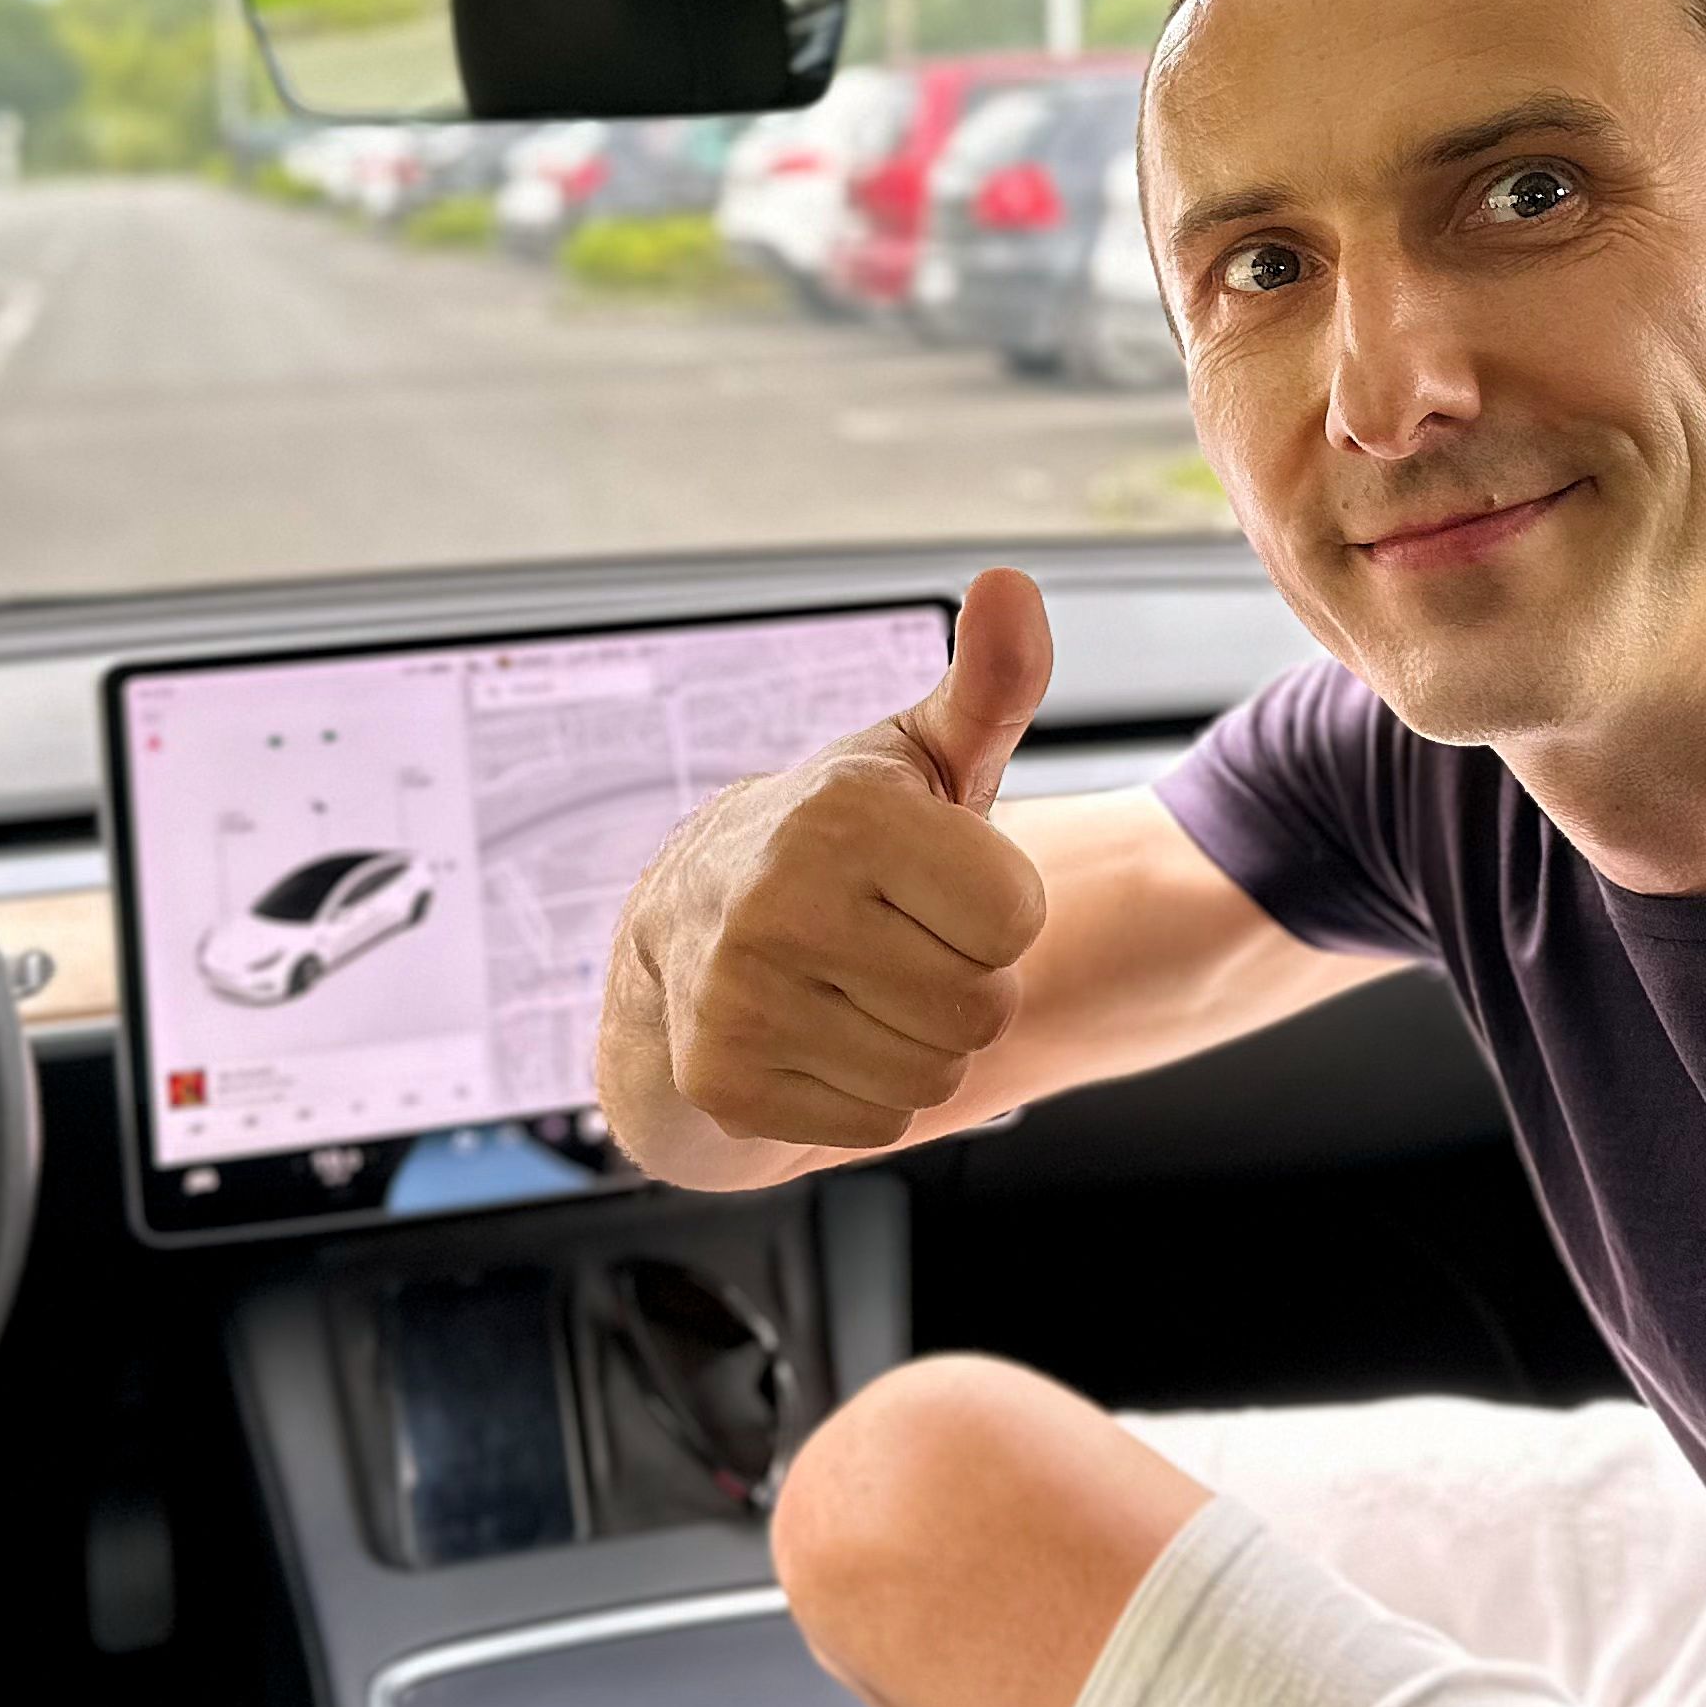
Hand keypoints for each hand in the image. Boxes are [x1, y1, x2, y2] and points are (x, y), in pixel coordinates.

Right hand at [615, 569, 1053, 1154]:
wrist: (689, 925)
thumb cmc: (843, 838)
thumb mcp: (924, 755)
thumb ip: (992, 682)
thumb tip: (1013, 582)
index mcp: (844, 817)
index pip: (1016, 919)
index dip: (995, 909)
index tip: (937, 884)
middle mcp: (777, 903)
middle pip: (982, 1007)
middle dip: (966, 985)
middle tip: (903, 943)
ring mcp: (740, 1000)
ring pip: (935, 1075)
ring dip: (922, 1044)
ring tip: (862, 987)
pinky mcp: (724, 1082)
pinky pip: (877, 1124)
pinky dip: (867, 1093)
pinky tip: (820, 1035)